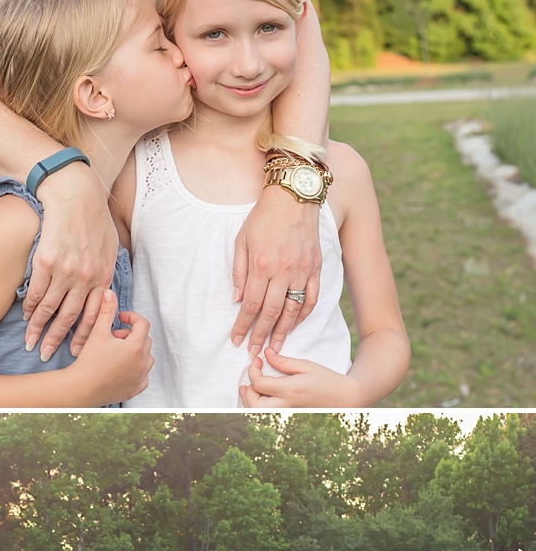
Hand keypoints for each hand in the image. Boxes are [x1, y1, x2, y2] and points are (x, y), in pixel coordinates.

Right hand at [22, 161, 120, 356]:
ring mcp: (65, 271)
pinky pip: (35, 292)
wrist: (74, 193)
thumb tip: (104, 290)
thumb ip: (106, 269)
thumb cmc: (93, 217)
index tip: (74, 352)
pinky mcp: (45, 262)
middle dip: (56, 340)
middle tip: (46, 355)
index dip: (82, 337)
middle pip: (69, 318)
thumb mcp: (110, 245)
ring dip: (38, 328)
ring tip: (30, 342)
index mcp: (102, 276)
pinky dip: (29, 306)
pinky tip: (26, 315)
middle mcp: (85, 278)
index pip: (93, 316)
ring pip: (49, 308)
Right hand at [64, 291, 152, 404]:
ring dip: (135, 351)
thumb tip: (109, 293)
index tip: (119, 318)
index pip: (143, 324)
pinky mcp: (135, 389)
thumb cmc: (88, 361)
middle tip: (113, 336)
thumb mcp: (97, 332)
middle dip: (131, 335)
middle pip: (145, 340)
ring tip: (116, 352)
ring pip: (146, 357)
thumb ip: (106, 311)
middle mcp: (143, 362)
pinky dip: (136, 370)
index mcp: (136, 346)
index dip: (131, 317)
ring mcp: (141, 377)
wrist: (81, 389)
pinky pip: (143, 376)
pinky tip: (121, 368)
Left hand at [231, 185, 322, 354]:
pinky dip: (303, 314)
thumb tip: (237, 299)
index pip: (251, 305)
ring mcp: (302, 271)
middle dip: (260, 336)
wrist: (294, 196)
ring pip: (292, 310)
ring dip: (282, 332)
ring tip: (275, 348)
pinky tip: (294, 324)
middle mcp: (283, 272)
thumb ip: (239, 271)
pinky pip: (311, 298)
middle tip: (254, 354)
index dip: (242, 326)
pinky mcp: (315, 268)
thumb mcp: (242, 240)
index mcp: (262, 265)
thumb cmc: (263, 216)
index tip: (236, 340)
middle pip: (270, 313)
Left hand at [240, 347, 356, 409]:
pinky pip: (267, 415)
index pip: (259, 384)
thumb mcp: (306, 365)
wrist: (344, 398)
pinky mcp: (289, 417)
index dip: (253, 371)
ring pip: (258, 414)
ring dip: (250, 401)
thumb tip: (266, 353)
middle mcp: (286, 405)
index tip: (257, 361)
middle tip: (252, 376)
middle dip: (248, 391)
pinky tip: (260, 397)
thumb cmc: (327, 380)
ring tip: (249, 387)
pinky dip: (259, 407)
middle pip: (254, 404)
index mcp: (290, 390)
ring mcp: (287, 414)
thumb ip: (283, 361)